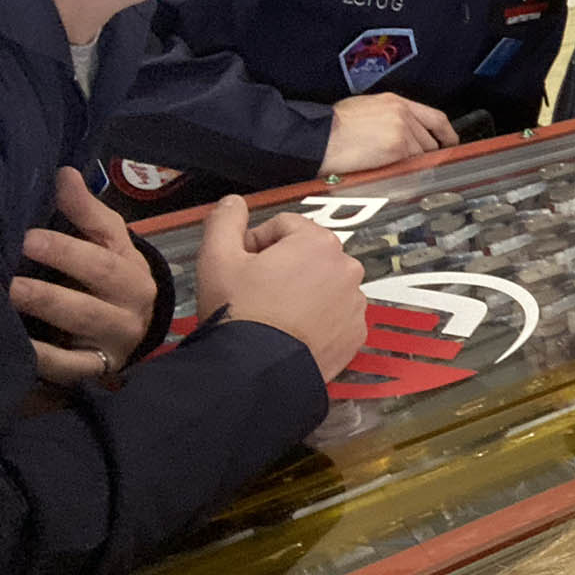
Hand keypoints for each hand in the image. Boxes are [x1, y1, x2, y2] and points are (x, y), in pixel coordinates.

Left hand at [11, 167, 157, 384]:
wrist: (132, 335)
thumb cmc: (112, 283)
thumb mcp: (109, 246)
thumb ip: (87, 214)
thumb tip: (64, 174)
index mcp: (132, 265)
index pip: (109, 244)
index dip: (74, 236)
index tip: (33, 232)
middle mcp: (132, 300)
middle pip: (101, 276)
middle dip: (64, 259)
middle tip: (24, 245)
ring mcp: (116, 336)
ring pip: (84, 317)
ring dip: (48, 301)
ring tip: (13, 290)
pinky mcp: (96, 368)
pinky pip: (70, 363)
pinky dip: (44, 356)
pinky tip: (20, 344)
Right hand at [195, 196, 365, 382]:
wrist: (256, 371)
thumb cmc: (238, 311)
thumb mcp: (217, 258)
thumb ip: (225, 221)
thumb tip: (234, 203)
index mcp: (319, 243)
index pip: (284, 226)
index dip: (255, 242)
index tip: (241, 264)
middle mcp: (347, 268)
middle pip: (307, 254)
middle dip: (281, 265)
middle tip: (254, 290)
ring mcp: (356, 303)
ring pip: (323, 284)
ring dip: (301, 291)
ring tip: (272, 313)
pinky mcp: (356, 333)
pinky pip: (335, 315)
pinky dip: (317, 318)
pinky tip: (291, 332)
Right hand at [322, 94, 457, 175]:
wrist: (317, 137)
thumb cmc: (330, 127)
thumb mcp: (365, 109)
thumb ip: (390, 117)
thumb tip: (404, 132)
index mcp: (395, 102)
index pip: (435, 117)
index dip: (446, 134)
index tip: (449, 143)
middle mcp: (403, 114)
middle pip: (430, 140)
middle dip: (424, 155)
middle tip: (411, 164)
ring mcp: (402, 131)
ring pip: (422, 156)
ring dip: (411, 165)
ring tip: (390, 168)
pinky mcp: (398, 148)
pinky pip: (412, 165)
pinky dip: (404, 171)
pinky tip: (389, 171)